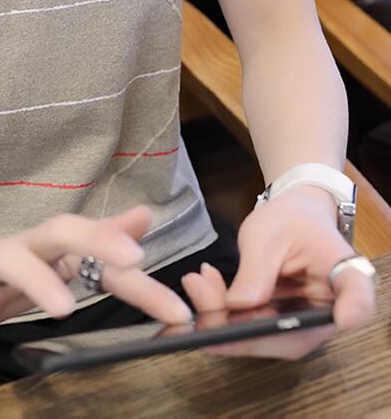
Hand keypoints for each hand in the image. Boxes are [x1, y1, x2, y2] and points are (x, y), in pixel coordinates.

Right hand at [0, 205, 194, 351]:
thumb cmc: (7, 275)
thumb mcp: (58, 259)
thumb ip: (101, 242)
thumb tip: (145, 214)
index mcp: (50, 247)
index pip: (96, 249)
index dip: (134, 269)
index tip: (176, 305)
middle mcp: (23, 249)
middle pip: (58, 231)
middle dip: (96, 238)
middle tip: (132, 257)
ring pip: (10, 260)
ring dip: (38, 280)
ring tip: (62, 308)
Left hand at [180, 186, 376, 358]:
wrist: (291, 216)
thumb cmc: (289, 220)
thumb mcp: (267, 235)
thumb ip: (256, 271)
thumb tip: (237, 307)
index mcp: (344, 275)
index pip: (358, 297)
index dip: (353, 309)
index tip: (344, 317)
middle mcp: (330, 310)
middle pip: (292, 334)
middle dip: (238, 326)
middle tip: (200, 298)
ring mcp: (306, 322)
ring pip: (265, 337)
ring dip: (222, 317)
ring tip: (196, 283)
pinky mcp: (283, 324)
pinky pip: (252, 327)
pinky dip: (223, 311)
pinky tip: (204, 284)